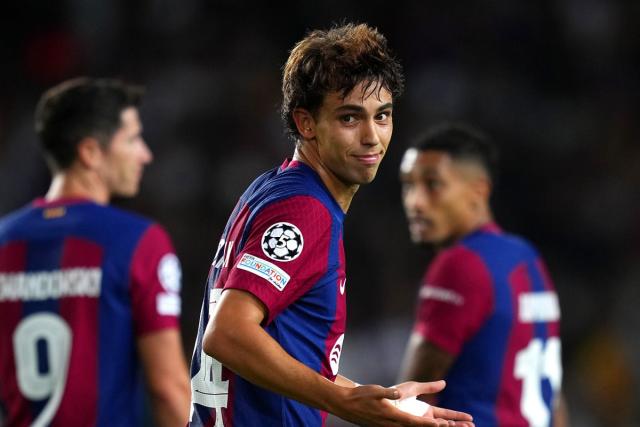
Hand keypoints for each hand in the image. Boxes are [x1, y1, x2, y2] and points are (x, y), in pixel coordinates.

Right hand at [330, 381, 472, 425]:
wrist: (345, 404)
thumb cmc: (360, 396)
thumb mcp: (375, 390)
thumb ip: (387, 393)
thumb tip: (398, 393)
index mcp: (391, 415)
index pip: (413, 421)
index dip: (427, 424)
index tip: (440, 424)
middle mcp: (390, 424)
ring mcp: (387, 426)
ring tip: (435, 426)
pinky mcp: (383, 425)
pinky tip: (414, 425)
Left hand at [391, 380, 474, 425]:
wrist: (377, 399)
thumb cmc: (395, 393)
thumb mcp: (413, 388)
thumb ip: (428, 387)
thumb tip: (444, 383)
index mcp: (425, 410)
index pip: (445, 414)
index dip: (458, 416)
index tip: (470, 418)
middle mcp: (423, 418)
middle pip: (444, 423)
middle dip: (457, 425)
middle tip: (471, 426)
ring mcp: (416, 422)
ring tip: (458, 426)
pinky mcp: (408, 423)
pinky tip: (440, 425)